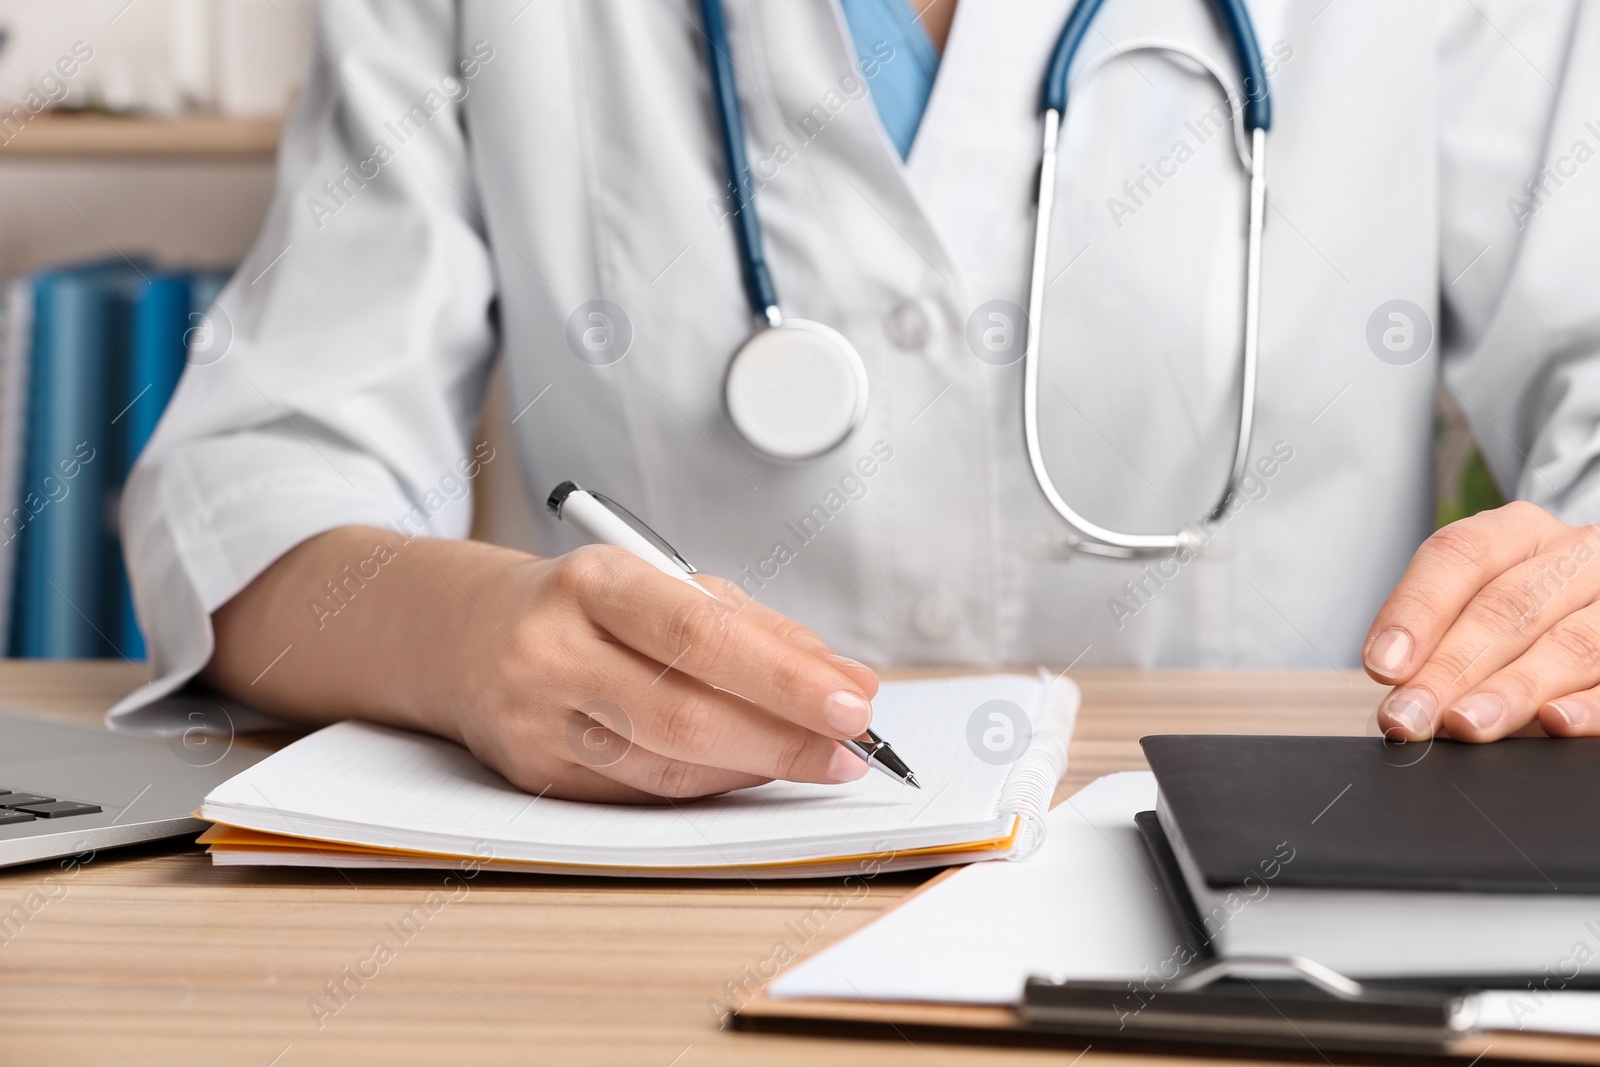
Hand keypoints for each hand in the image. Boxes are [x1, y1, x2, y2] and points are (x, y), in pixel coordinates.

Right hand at [208, 529, 881, 802]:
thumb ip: (757, 630)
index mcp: (592, 582)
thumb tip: (848, 683)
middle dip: (785, 739)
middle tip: (855, 750)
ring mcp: (534, 721)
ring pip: (668, 767)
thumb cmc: (584, 605)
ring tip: (818, 759)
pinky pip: (643, 795)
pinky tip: (750, 772)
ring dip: (757, 770)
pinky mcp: (532, 776)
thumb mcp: (662, 583)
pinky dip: (710, 788)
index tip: (853, 704)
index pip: (699, 635)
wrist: (459, 635)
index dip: (783, 677)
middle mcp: (551, 651)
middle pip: (686, 714)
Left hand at [1365, 501, 1599, 741]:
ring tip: (1466, 724)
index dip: (1417, 610)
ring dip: (1512, 690)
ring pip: (1570, 643)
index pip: (1461, 556)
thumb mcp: (1479, 599)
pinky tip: (1554, 722)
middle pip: (1509, 606)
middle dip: (1451, 668)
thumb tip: (1399, 687)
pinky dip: (1589, 706)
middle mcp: (1577, 556)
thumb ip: (1440, 635)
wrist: (1595, 602)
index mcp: (1520, 532)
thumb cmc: (1523, 612)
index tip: (1383, 666)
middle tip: (1411, 716)